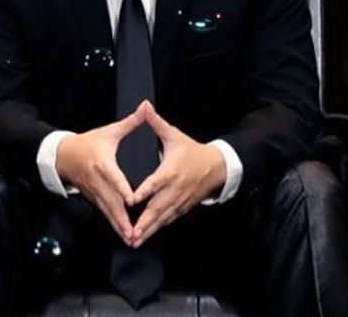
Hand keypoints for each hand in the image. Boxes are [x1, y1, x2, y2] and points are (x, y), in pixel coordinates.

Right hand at [55, 107, 146, 245]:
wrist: (62, 155)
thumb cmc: (88, 143)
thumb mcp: (109, 131)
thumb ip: (130, 123)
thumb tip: (145, 109)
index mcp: (102, 163)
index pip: (114, 178)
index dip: (122, 189)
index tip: (132, 200)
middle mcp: (97, 181)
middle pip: (111, 201)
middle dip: (122, 217)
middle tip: (134, 231)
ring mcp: (94, 191)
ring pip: (108, 211)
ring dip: (118, 225)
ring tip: (130, 238)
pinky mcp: (93, 198)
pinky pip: (104, 212)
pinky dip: (113, 223)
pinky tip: (122, 233)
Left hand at [129, 101, 226, 247]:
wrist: (216, 166)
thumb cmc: (192, 151)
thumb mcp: (174, 135)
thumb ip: (156, 123)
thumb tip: (144, 106)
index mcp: (170, 172)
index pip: (155, 183)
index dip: (144, 192)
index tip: (132, 201)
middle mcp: (174, 189)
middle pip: (157, 208)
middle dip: (144, 222)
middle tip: (130, 233)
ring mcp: (179, 201)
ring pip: (162, 218)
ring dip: (149, 230)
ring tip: (135, 241)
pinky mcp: (183, 207)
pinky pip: (169, 220)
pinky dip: (158, 228)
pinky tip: (148, 236)